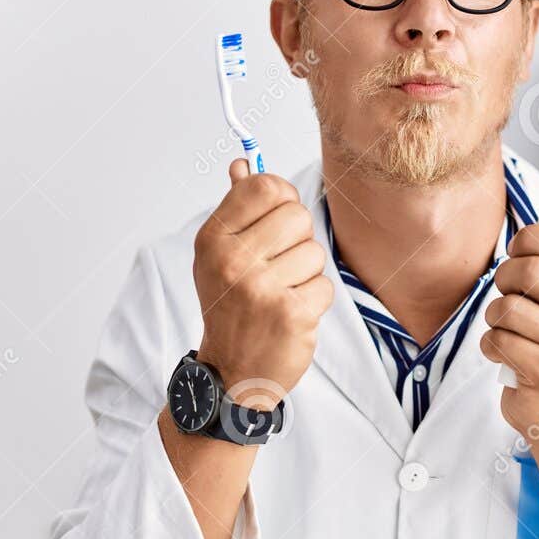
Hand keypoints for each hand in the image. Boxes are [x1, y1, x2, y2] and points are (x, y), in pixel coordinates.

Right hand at [192, 159, 333, 408]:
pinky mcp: (291, 313)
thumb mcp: (219, 256)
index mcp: (214, 239)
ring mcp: (262, 288)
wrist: (231, 373)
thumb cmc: (230, 308)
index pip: (265, 187)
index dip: (281, 199)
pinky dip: (314, 301)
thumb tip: (242, 165)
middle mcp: (233, 261)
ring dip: (305, 275)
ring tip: (280, 294)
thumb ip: (236, 209)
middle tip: (276, 267)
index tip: (276, 219)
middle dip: (297, 240)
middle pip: (297, 215)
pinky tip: (290, 314)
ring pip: (315, 252)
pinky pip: (325, 286)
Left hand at [480, 201, 538, 440]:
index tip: (519, 251)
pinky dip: (492, 347)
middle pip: (529, 271)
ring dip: (495, 320)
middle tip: (509, 296)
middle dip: (504, 281)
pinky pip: (497, 341)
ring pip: (506, 309)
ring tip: (512, 332)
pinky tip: (509, 357)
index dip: (528, 238)